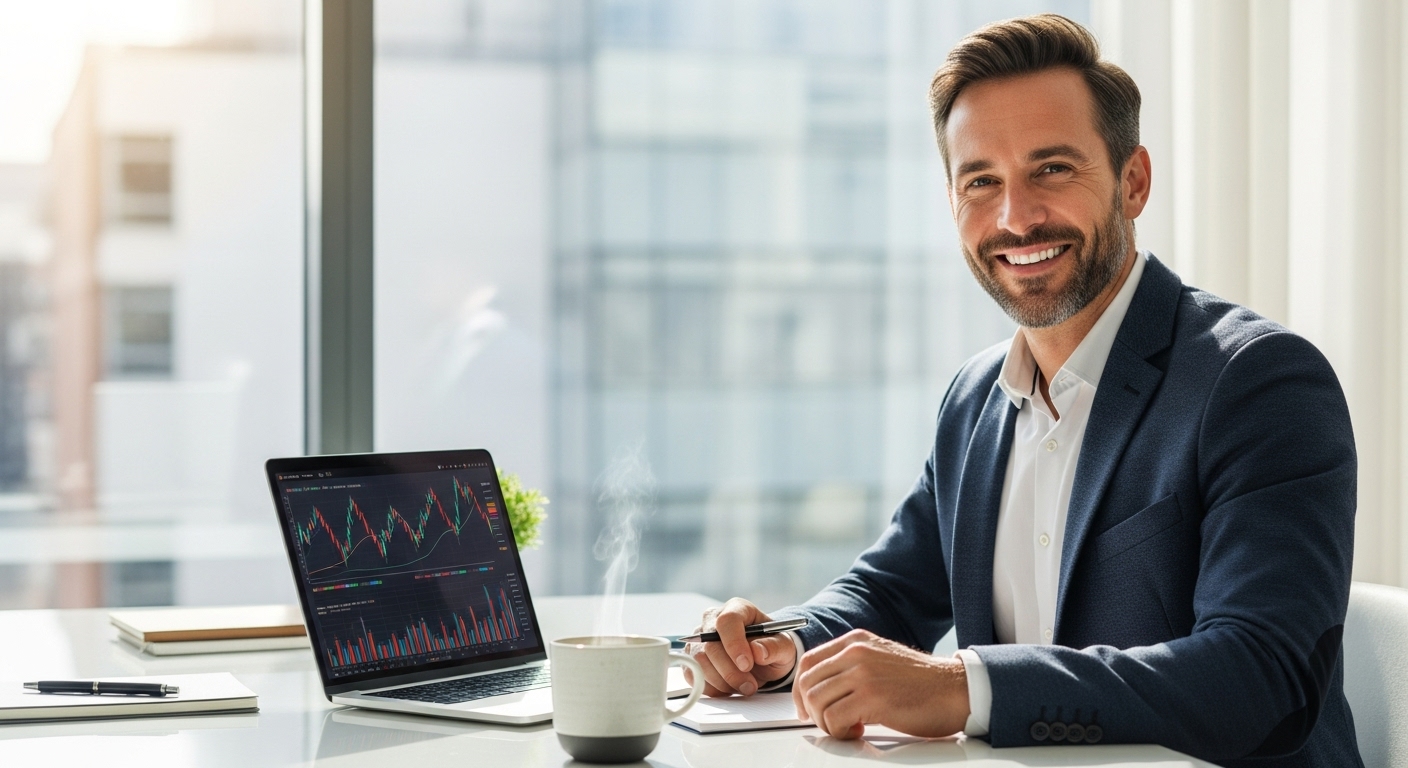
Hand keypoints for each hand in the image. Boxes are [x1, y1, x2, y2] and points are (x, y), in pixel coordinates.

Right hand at [684, 598, 797, 696]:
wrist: (762, 660)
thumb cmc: (772, 648)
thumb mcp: (784, 646)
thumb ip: (774, 647)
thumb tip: (757, 651)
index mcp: (737, 608)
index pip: (727, 621)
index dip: (734, 644)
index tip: (747, 665)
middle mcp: (713, 620)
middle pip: (710, 645)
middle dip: (730, 671)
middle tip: (750, 686)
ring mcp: (699, 639)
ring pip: (699, 662)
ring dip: (722, 681)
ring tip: (744, 687)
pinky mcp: (692, 658)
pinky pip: (693, 675)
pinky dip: (712, 687)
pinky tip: (729, 688)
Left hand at [792, 629, 968, 739]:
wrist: (954, 689)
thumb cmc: (921, 683)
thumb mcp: (880, 660)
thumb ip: (852, 666)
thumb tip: (822, 690)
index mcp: (856, 641)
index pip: (808, 661)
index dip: (801, 688)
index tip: (807, 706)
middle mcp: (856, 652)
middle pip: (807, 682)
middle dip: (811, 709)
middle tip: (828, 722)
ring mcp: (862, 673)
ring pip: (816, 701)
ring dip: (826, 723)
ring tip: (848, 727)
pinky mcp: (872, 697)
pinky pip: (833, 718)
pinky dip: (839, 732)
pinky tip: (857, 731)